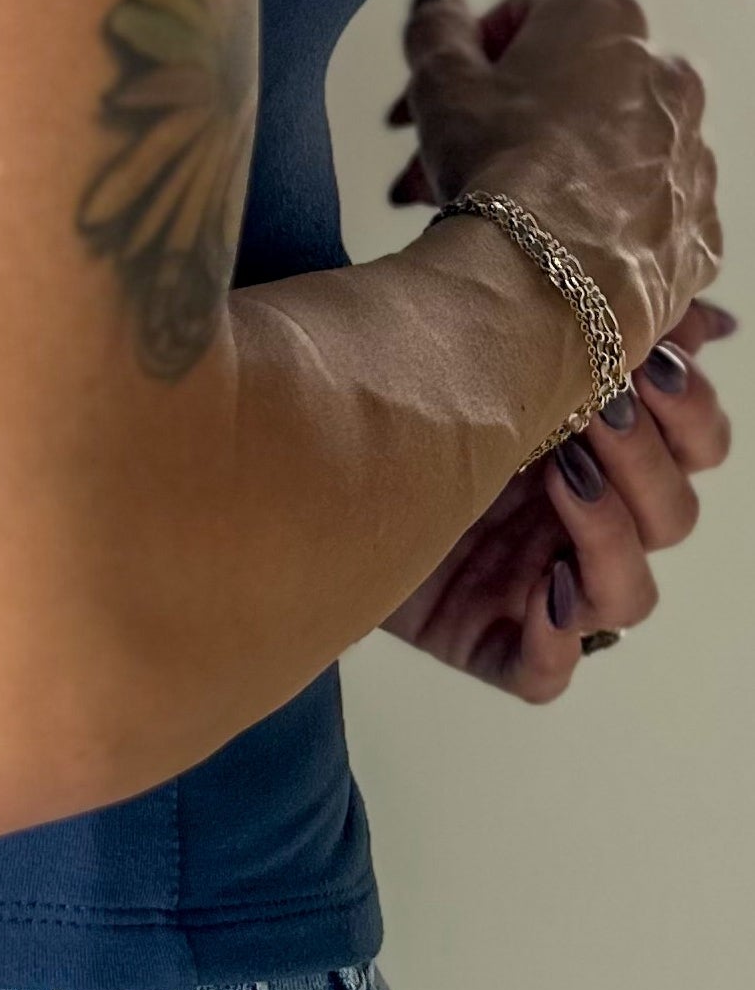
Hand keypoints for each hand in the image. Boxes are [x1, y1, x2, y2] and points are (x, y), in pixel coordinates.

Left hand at [381, 296, 735, 695]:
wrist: (286, 440)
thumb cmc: (392, 382)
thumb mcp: (486, 342)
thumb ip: (581, 325)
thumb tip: (702, 318)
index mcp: (594, 443)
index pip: (695, 447)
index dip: (691, 414)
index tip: (650, 362)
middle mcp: (575, 516)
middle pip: (673, 515)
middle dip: (646, 461)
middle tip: (600, 410)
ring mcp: (533, 581)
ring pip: (629, 594)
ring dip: (611, 537)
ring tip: (563, 477)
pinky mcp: (483, 638)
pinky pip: (547, 671)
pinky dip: (557, 640)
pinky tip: (544, 592)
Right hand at [384, 0, 721, 368]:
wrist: (544, 283)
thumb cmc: (500, 169)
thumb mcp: (440, 78)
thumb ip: (437, 27)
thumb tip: (444, 11)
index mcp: (608, 20)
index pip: (531, 12)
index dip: (475, 50)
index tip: (449, 87)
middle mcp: (667, 77)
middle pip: (571, 84)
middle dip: (508, 114)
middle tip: (453, 148)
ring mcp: (694, 156)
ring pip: (608, 147)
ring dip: (554, 163)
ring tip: (492, 205)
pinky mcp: (700, 229)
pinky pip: (643, 209)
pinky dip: (601, 219)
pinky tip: (548, 240)